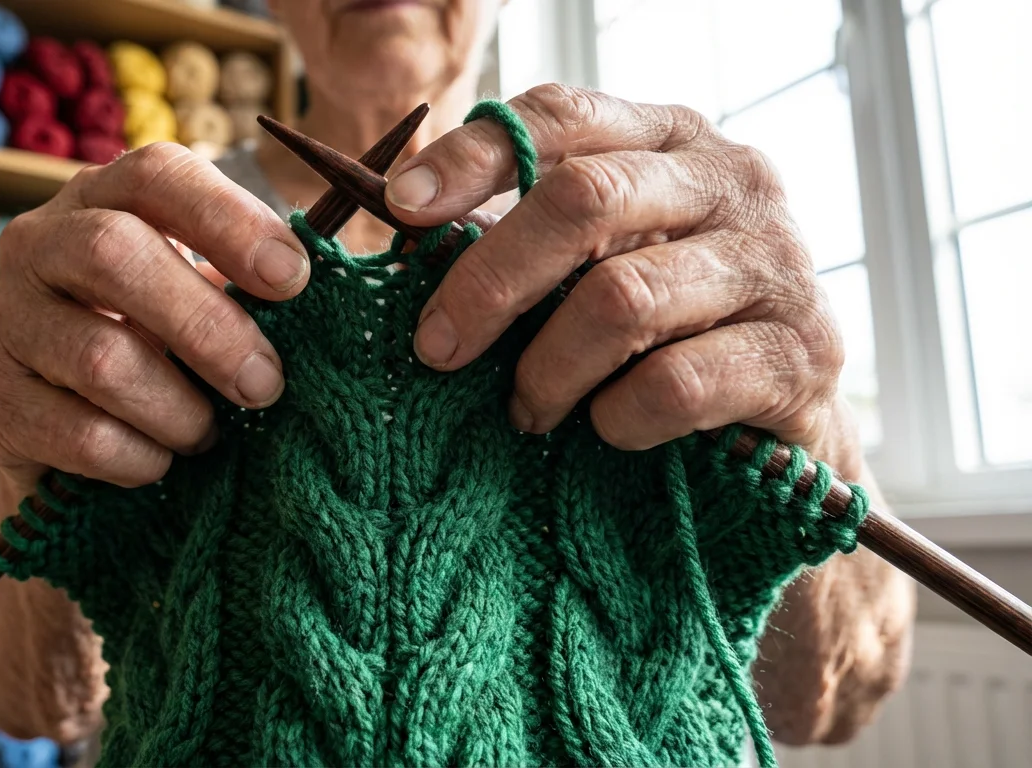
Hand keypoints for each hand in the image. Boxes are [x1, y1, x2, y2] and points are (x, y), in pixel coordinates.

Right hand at [0, 143, 310, 494]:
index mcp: (102, 198)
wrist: (71, 446)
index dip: (228, 219)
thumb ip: (249, 288)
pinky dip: (139, 458)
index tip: (293, 280)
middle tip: (266, 385)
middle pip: (115, 254)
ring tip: (207, 433)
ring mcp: (3, 316)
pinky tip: (159, 462)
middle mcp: (38, 241)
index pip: (156, 174)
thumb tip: (322, 292)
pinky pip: (78, 433)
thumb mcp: (202, 303)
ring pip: (100, 357)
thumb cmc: (162, 354)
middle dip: (208, 327)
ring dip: (177, 409)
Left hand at [386, 85, 854, 465]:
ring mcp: (776, 263)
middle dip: (491, 280)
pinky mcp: (798, 355)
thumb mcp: (596, 263)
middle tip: (437, 347)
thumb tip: (407, 231)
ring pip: (622, 299)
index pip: (564, 117)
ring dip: (548, 369)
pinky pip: (674, 383)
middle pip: (586, 200)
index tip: (402, 210)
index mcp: (670, 140)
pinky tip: (606, 430)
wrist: (780, 433)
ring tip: (525, 412)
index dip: (475, 157)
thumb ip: (523, 234)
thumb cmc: (663, 333)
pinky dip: (617, 417)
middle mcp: (732, 181)